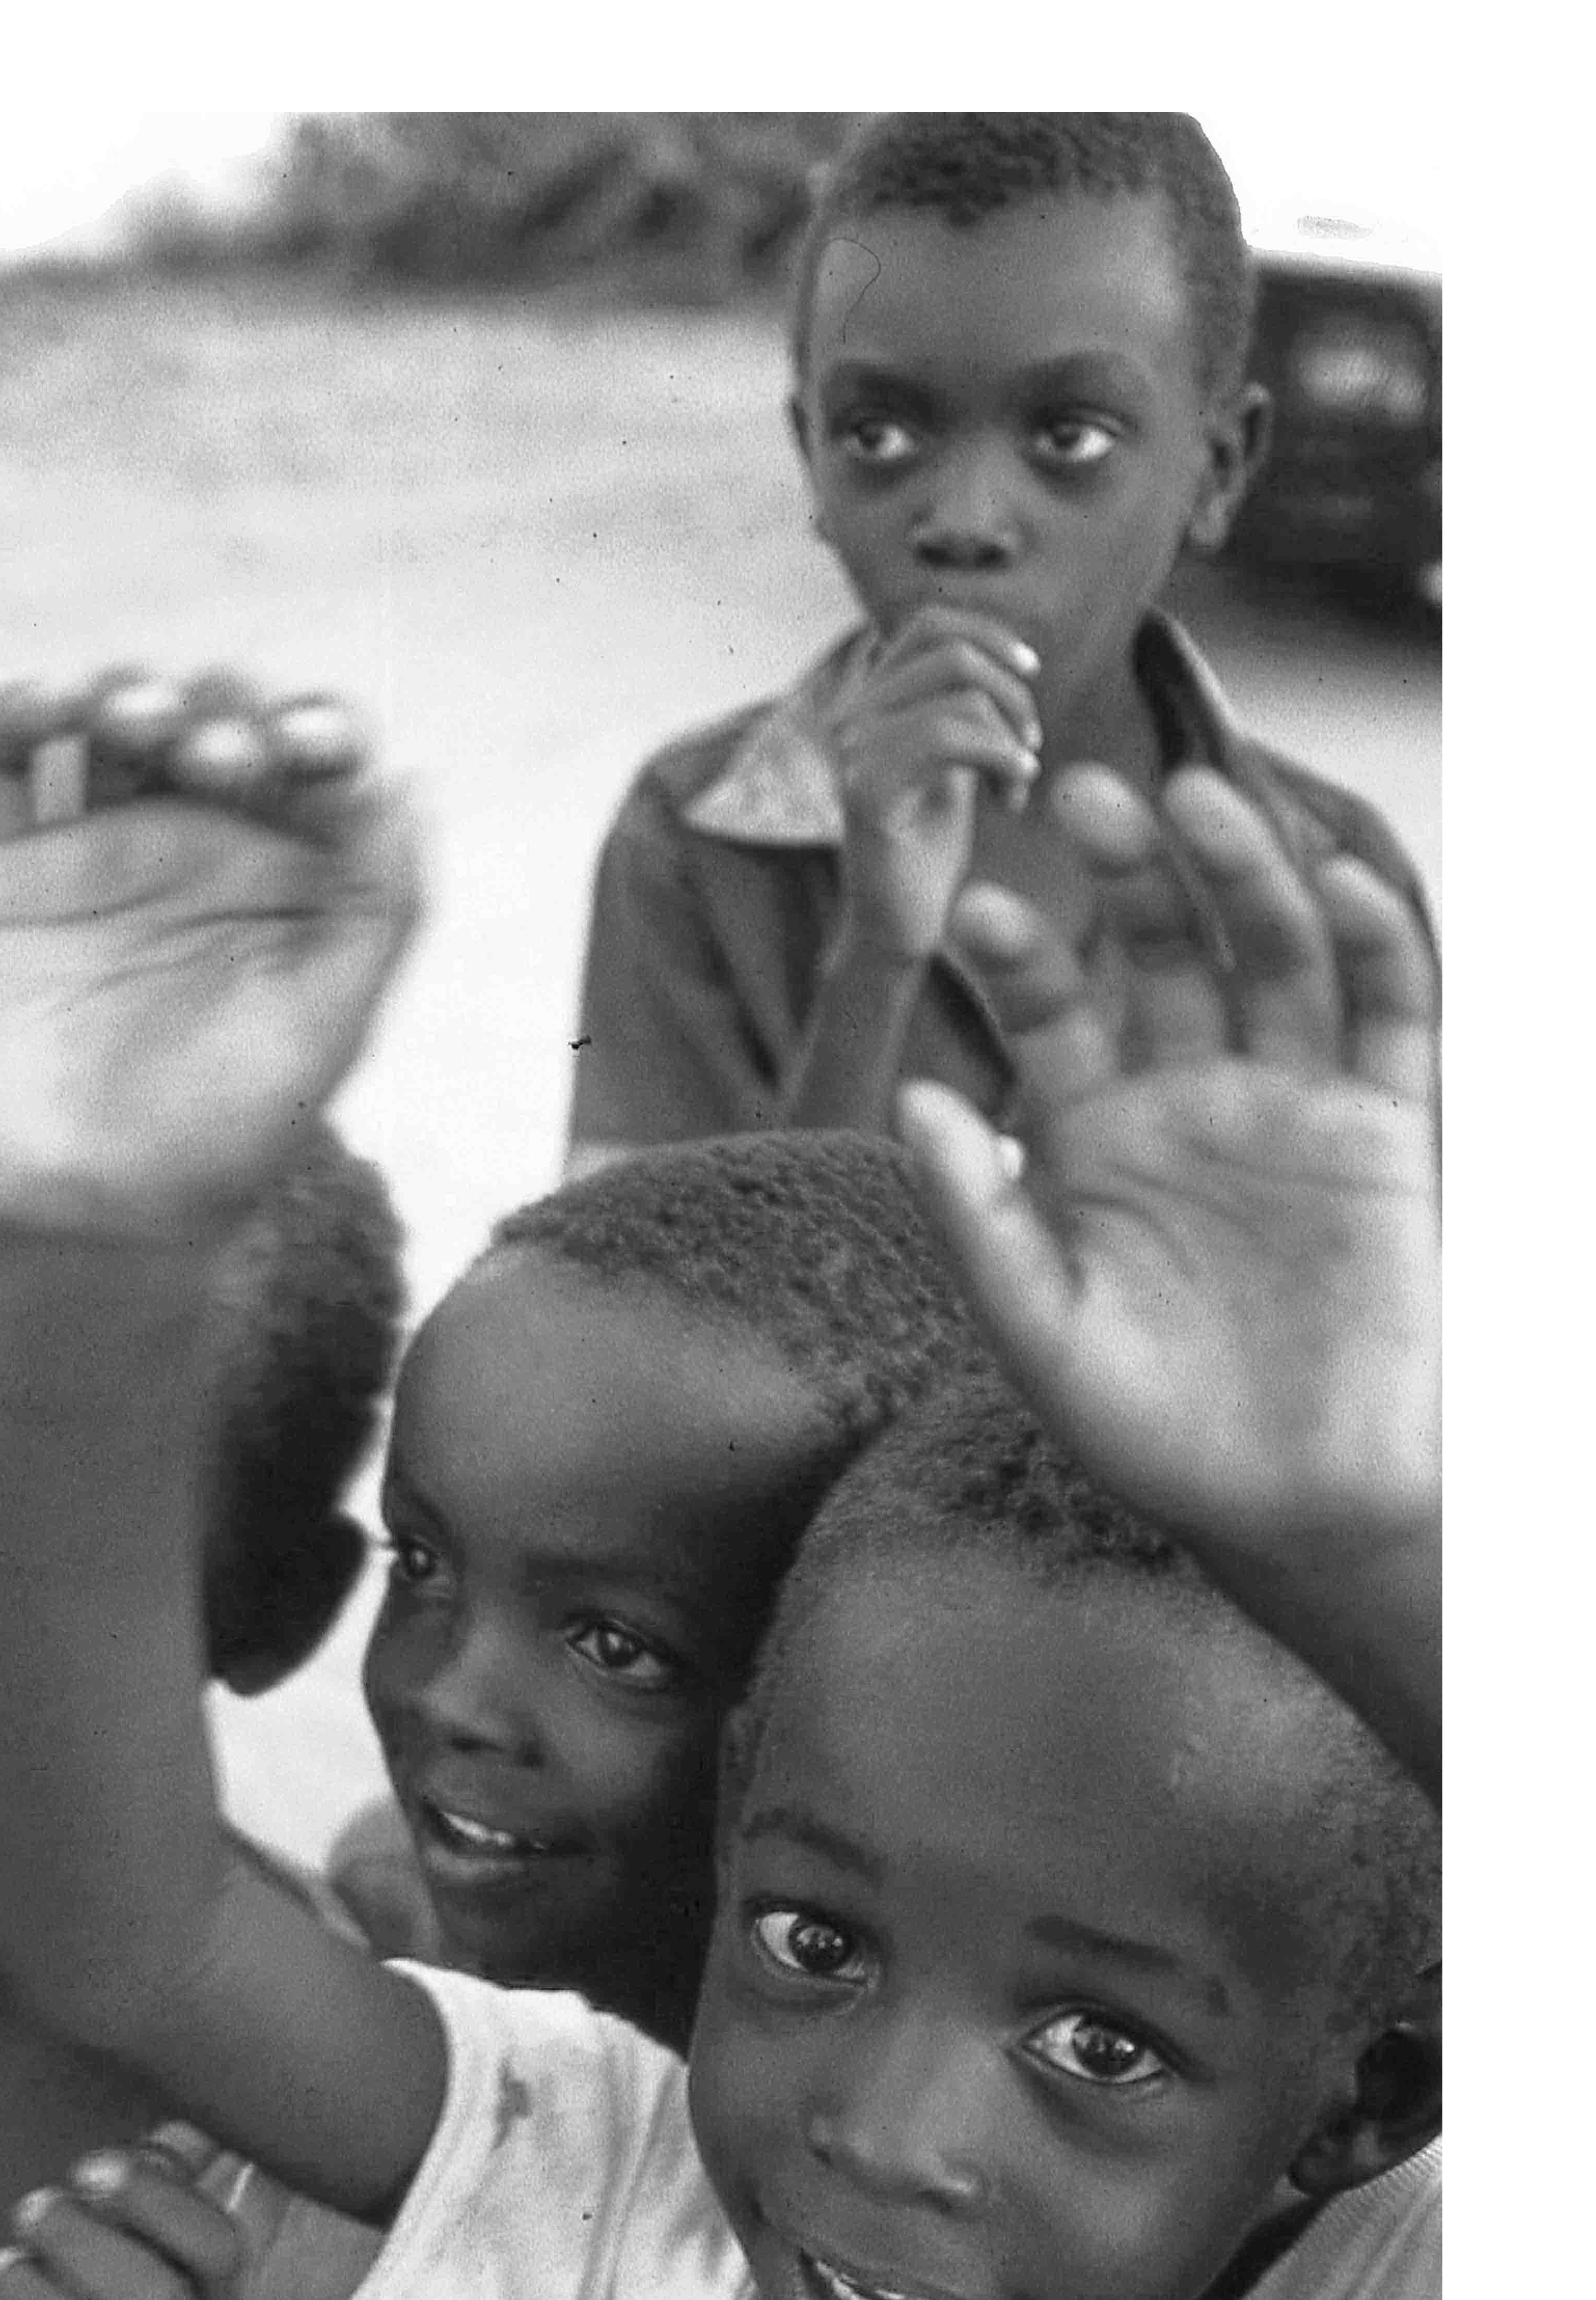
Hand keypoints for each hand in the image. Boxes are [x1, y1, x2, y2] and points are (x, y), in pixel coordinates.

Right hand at [0, 668, 424, 1235]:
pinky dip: (17, 710)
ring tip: (136, 722)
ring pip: (110, 722)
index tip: (307, 750)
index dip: (316, 726)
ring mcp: (99, 851)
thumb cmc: (233, 1130)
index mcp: (289, 874)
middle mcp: (198, 847)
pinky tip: (46, 704)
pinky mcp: (10, 871)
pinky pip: (3, 763)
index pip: (313, 758)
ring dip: (126, 691)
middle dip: (221, 710)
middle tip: (216, 758)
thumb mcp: (332, 1021)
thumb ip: (383, 902)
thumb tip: (414, 783)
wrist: (99, 1207)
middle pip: (212, 719)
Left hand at [0, 2143, 244, 2299]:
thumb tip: (177, 2110)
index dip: (155, 2200)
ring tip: (1, 2266)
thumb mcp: (140, 2226)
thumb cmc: (104, 2281)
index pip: (215, 2244)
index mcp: (213, 2286)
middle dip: (82, 2245)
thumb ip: (155, 2171)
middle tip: (32, 2209)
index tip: (89, 2170)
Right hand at [824, 607, 1043, 965]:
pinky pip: (946, 737)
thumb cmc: (928, 847)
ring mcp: (852, 751)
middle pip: (953, 654)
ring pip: (959, 697)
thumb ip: (960, 706)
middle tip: (1030, 747)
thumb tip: (1006, 661)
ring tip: (1018, 782)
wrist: (895, 924)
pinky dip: (999, 756)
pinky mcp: (866, 790)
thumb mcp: (952, 759)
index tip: (1030, 673)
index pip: (929, 624)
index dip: (990, 634)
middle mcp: (851, 716)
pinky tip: (1015, 790)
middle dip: (1013, 695)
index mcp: (870, 701)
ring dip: (1010, 736)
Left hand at [895, 762, 1438, 1569]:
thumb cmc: (1154, 1433)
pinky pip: (1387, 1014)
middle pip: (1162, 948)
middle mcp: (1190, 1096)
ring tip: (1197, 799)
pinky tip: (1337, 882)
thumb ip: (978, 1219)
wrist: (1292, 1505)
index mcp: (1094, 1134)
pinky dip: (1372, 942)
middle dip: (1130, 869)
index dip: (1021, 958)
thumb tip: (912, 1099)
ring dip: (1240, 871)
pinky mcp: (1384, 1129)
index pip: (1051, 1015)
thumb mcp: (1041, 1334)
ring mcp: (1290, 1102)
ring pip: (1271, 953)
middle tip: (1085, 794)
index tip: (978, 909)